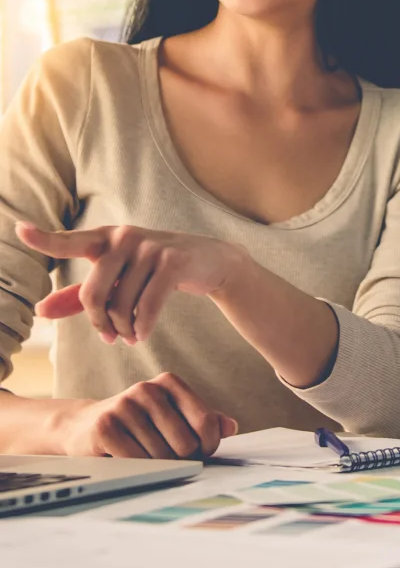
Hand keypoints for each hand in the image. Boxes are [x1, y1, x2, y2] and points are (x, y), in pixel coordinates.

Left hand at [21, 222, 248, 345]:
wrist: (211, 262)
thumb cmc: (156, 271)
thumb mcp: (120, 279)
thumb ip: (79, 297)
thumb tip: (39, 311)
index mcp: (106, 238)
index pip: (69, 241)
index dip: (44, 238)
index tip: (20, 229)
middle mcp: (124, 237)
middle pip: (93, 294)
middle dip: (99, 324)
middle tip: (108, 338)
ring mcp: (150, 247)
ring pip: (120, 306)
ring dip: (123, 330)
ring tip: (129, 336)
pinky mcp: (172, 261)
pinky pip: (146, 307)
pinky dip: (142, 328)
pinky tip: (141, 335)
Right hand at [57, 372, 236, 458]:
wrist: (83, 427)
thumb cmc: (136, 425)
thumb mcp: (170, 417)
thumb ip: (202, 420)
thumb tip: (230, 427)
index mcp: (170, 383)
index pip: (207, 423)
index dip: (207, 447)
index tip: (198, 454)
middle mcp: (148, 389)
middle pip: (186, 444)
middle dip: (181, 460)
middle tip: (166, 460)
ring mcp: (125, 405)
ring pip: (162, 456)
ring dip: (157, 466)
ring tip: (144, 458)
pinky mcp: (105, 426)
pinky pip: (138, 461)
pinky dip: (138, 469)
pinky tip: (128, 461)